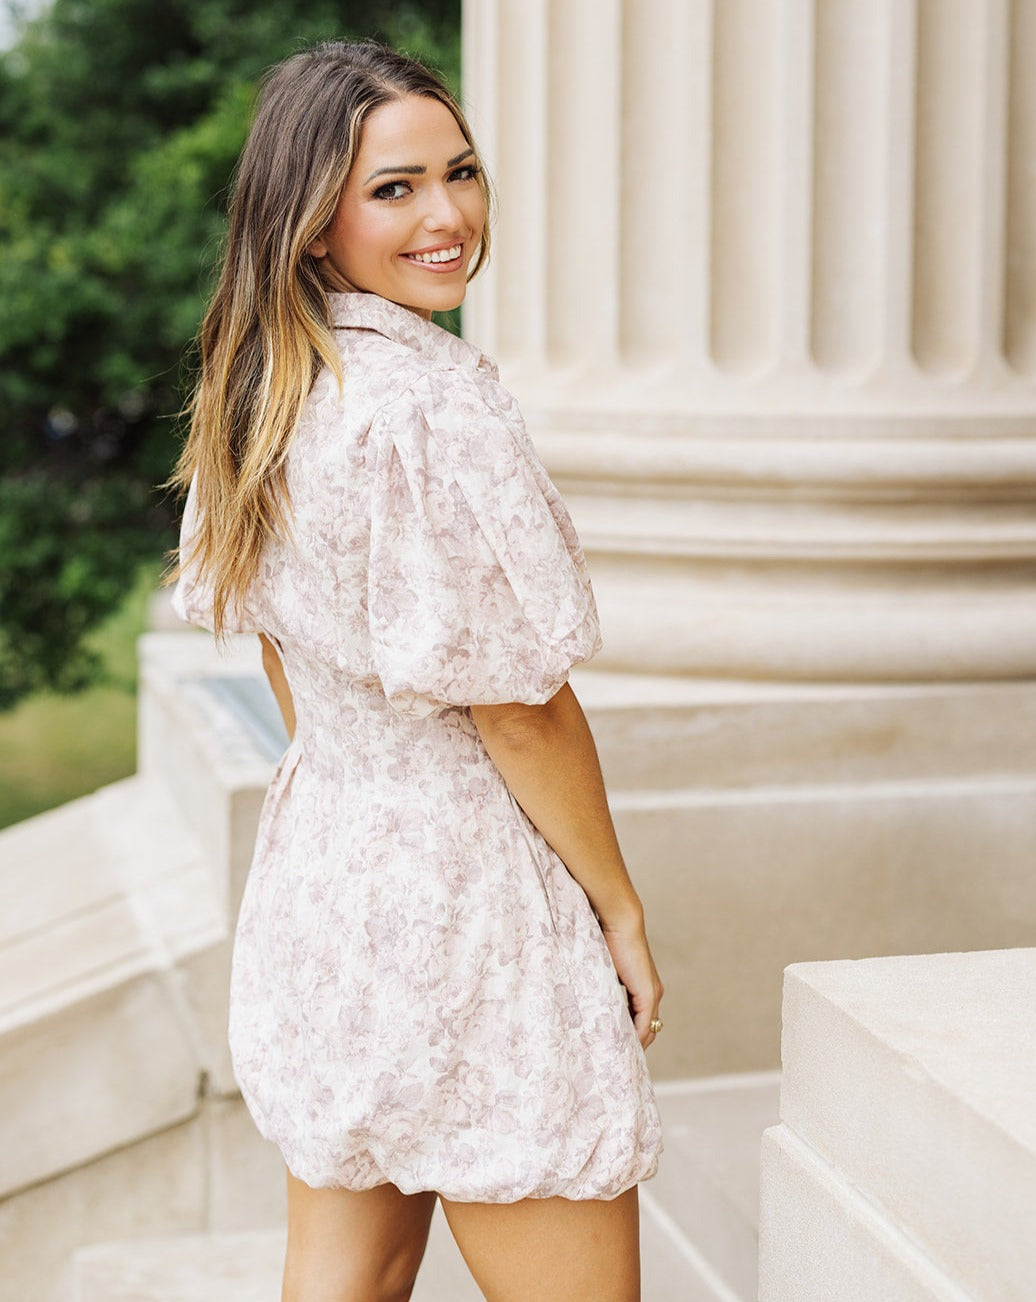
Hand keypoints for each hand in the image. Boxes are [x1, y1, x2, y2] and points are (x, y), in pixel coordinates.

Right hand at [600, 913, 663, 1048]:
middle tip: (615, 1060)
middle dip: (633, 1045)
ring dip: (634, 1045)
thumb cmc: (608, 938)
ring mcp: (652, 994)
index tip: (614, 1047)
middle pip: (647, 1029)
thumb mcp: (604, 967)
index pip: (639, 1019)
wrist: (620, 922)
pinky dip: (636, 1039)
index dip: (629, 1034)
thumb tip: (586, 995)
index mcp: (643, 986)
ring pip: (647, 1030)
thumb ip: (602, 984)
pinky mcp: (648, 994)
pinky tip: (623, 1049)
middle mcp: (652, 992)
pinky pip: (644, 1025)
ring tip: (617, 1059)